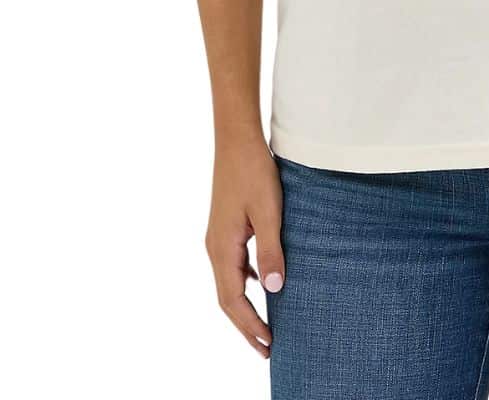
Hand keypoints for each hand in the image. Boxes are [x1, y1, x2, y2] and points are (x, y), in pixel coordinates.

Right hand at [205, 134, 284, 357]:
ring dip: (245, 306)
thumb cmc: (254, 171)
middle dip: (246, 325)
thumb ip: (271, 250)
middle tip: (267, 348)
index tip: (268, 345)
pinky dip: (245, 282)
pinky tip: (262, 281)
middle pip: (227, 298)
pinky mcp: (226, 227)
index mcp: (222, 248)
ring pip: (229, 282)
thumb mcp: (269, 211)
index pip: (233, 300)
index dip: (250, 325)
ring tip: (265, 325)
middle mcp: (215, 247)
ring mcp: (218, 237)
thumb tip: (274, 289)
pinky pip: (233, 265)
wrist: (236, 139)